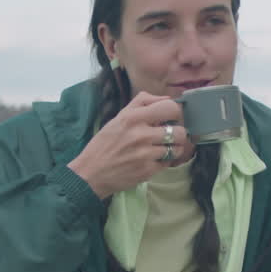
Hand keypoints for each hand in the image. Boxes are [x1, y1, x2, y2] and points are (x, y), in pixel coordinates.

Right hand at [68, 91, 195, 198]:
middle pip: (179, 131)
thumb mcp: (118, 117)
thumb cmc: (104, 144)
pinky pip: (168, 162)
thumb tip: (167, 98)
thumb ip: (142, 103)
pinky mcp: (148, 171)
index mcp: (133, 118)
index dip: (176, 112)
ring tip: (165, 148)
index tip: (172, 117)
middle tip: (170, 135)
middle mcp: (141, 134)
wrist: (91, 173)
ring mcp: (145, 154)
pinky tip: (154, 159)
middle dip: (177, 133)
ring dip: (174, 148)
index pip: (170, 108)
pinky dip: (164, 161)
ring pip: (177, 149)